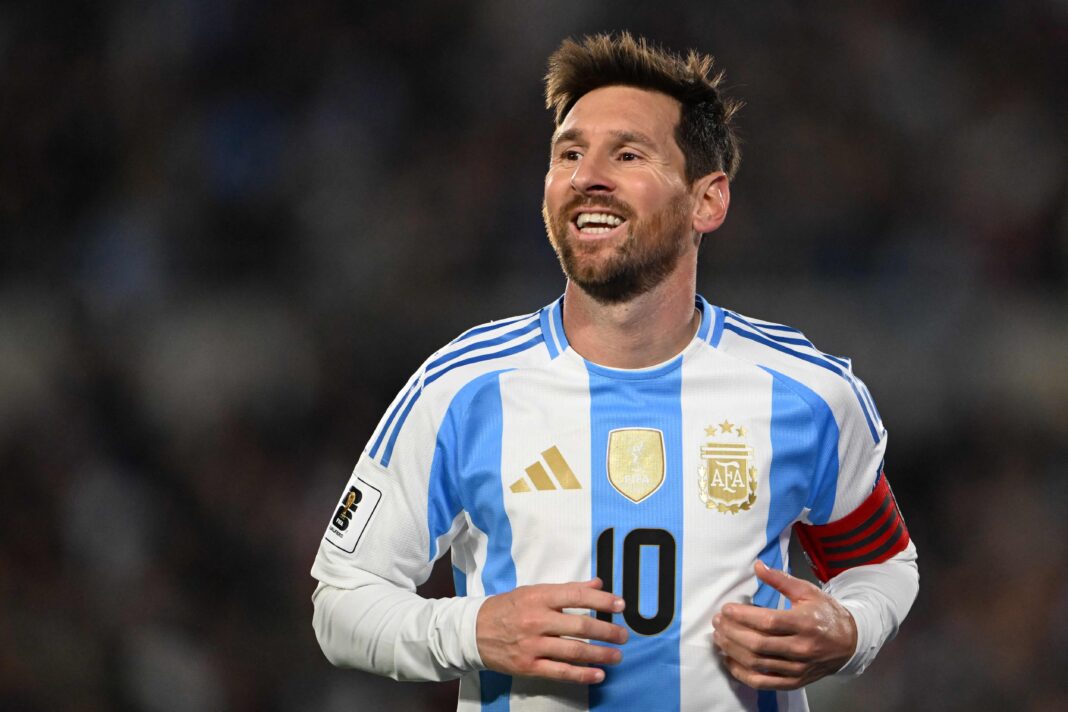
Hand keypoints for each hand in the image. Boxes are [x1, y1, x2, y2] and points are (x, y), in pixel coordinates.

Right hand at [476, 577, 627, 683]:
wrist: (473, 631)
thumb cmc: (507, 608)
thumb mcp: (533, 591)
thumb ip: (567, 589)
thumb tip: (598, 584)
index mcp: (539, 597)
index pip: (577, 596)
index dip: (602, 600)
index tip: (621, 605)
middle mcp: (537, 620)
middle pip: (580, 625)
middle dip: (607, 630)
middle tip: (624, 635)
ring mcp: (533, 645)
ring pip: (574, 650)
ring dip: (600, 654)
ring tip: (617, 655)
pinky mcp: (528, 666)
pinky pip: (560, 672)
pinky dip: (582, 674)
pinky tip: (598, 674)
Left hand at [712, 561, 856, 690]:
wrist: (849, 642)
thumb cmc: (825, 614)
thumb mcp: (807, 591)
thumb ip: (780, 579)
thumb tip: (757, 566)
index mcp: (805, 623)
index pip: (768, 622)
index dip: (743, 616)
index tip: (726, 609)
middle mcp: (802, 648)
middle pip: (758, 644)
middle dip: (732, 633)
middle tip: (717, 622)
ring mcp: (798, 668)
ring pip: (757, 663)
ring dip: (732, 651)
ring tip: (719, 637)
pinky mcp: (795, 681)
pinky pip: (763, 682)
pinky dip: (742, 673)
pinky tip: (730, 660)